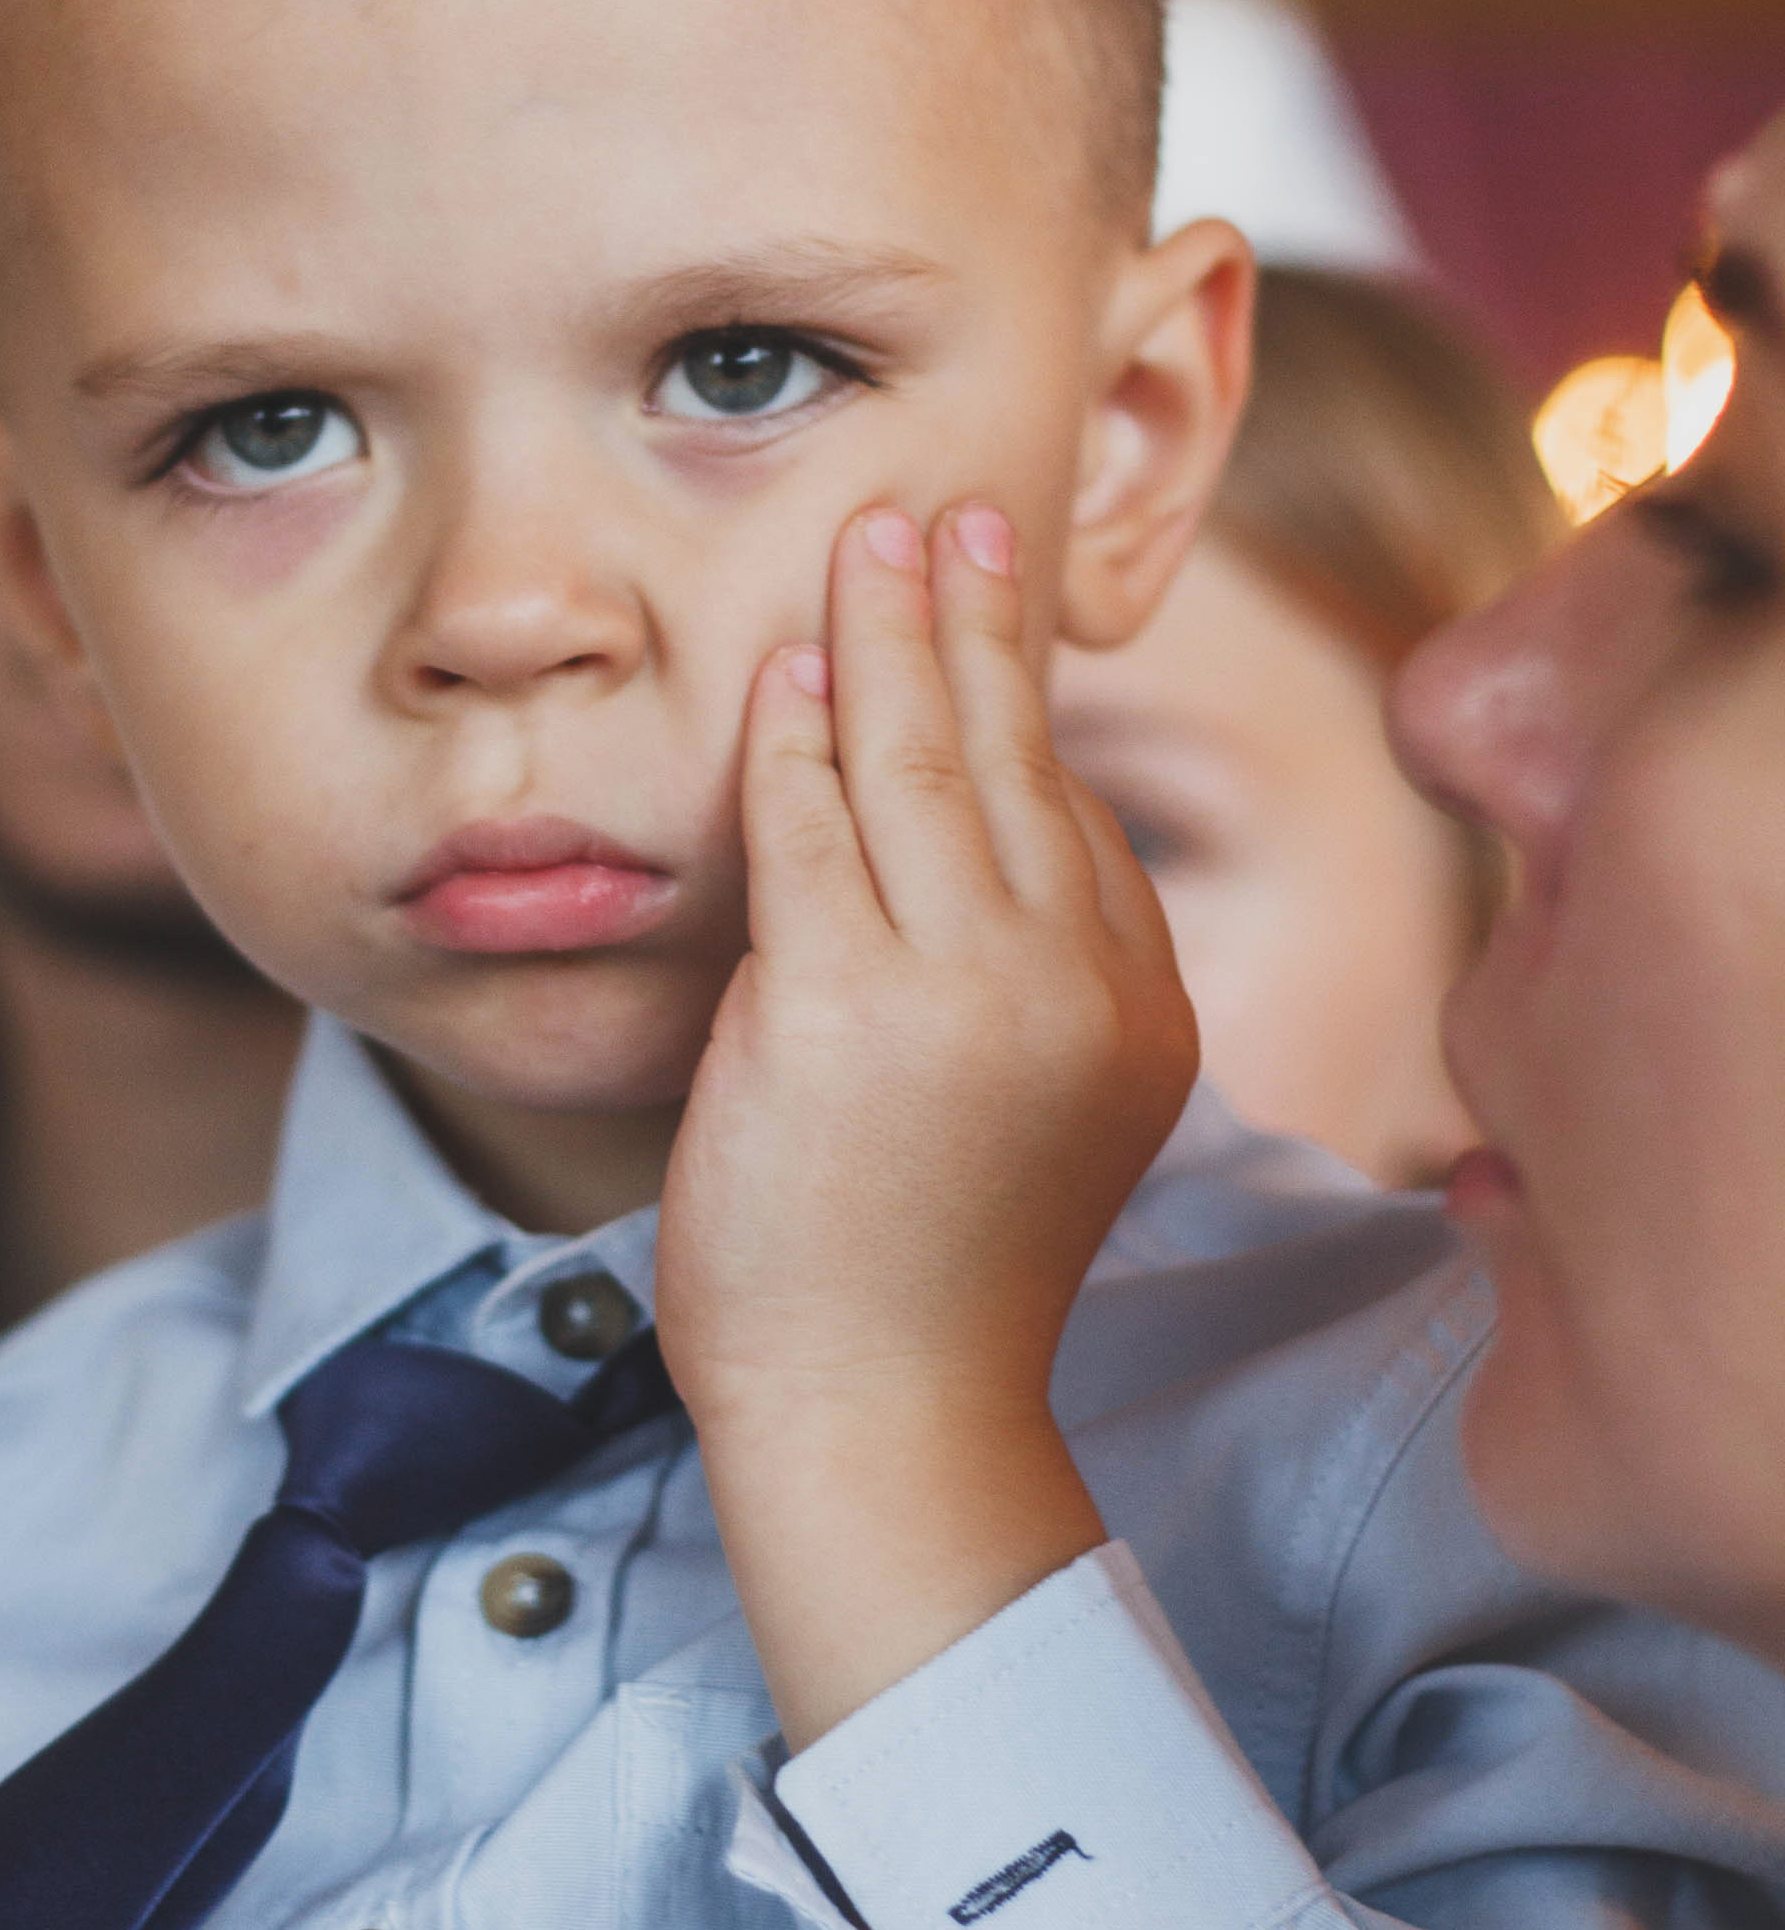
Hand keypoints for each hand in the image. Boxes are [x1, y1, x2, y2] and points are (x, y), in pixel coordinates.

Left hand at [658, 499, 1196, 1749]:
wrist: (879, 1416)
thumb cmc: (925, 1277)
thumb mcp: (1035, 1115)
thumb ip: (1023, 983)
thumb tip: (976, 849)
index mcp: (1137, 1011)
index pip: (1075, 817)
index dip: (1024, 703)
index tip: (995, 607)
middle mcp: (1069, 984)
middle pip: (1012, 756)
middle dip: (975, 619)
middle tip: (949, 513)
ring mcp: (958, 993)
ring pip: (918, 763)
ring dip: (888, 633)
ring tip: (871, 539)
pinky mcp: (835, 1010)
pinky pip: (812, 827)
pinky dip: (800, 733)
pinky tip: (792, 666)